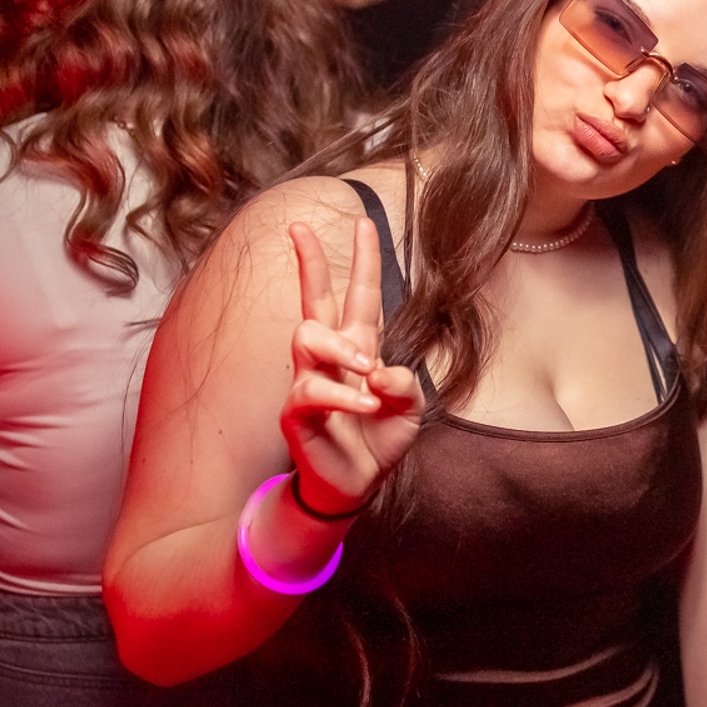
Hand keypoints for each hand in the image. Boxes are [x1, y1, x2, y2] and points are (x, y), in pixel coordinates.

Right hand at [282, 220, 423, 512]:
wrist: (356, 483)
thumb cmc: (379, 438)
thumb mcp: (410, 408)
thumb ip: (404, 385)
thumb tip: (377, 374)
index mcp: (360, 347)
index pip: (358, 296)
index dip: (363, 261)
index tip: (363, 223)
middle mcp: (330, 357)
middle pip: (313, 299)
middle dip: (306, 262)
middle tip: (298, 227)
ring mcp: (309, 380)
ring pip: (307, 337)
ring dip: (341, 348)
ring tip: (368, 370)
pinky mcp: (297, 410)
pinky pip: (312, 390)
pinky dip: (344, 397)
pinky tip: (367, 406)